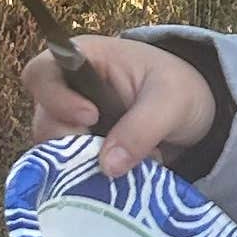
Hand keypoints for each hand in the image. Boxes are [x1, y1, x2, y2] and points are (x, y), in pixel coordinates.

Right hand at [21, 34, 217, 181]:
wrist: (196, 112)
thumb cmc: (179, 88)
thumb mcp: (171, 102)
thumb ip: (141, 129)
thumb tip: (107, 166)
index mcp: (82, 59)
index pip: (40, 74)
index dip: (55, 98)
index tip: (91, 116)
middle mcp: (67, 91)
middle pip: (43, 121)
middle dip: (73, 142)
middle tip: (111, 152)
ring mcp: (71, 123)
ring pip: (53, 151)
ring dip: (87, 164)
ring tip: (128, 162)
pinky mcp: (81, 151)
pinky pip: (70, 170)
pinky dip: (93, 177)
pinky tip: (124, 172)